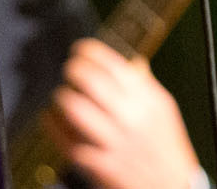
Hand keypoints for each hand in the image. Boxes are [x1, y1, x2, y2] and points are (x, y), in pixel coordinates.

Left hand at [46, 39, 201, 188]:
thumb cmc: (165, 148)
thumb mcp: (162, 113)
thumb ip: (144, 86)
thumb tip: (130, 60)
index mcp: (149, 101)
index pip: (113, 64)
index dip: (88, 51)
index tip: (79, 50)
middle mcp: (134, 119)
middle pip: (90, 80)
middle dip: (72, 70)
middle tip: (69, 71)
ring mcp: (116, 143)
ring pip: (74, 107)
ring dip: (62, 97)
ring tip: (62, 96)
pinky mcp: (102, 165)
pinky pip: (66, 140)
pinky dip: (52, 125)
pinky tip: (51, 118)